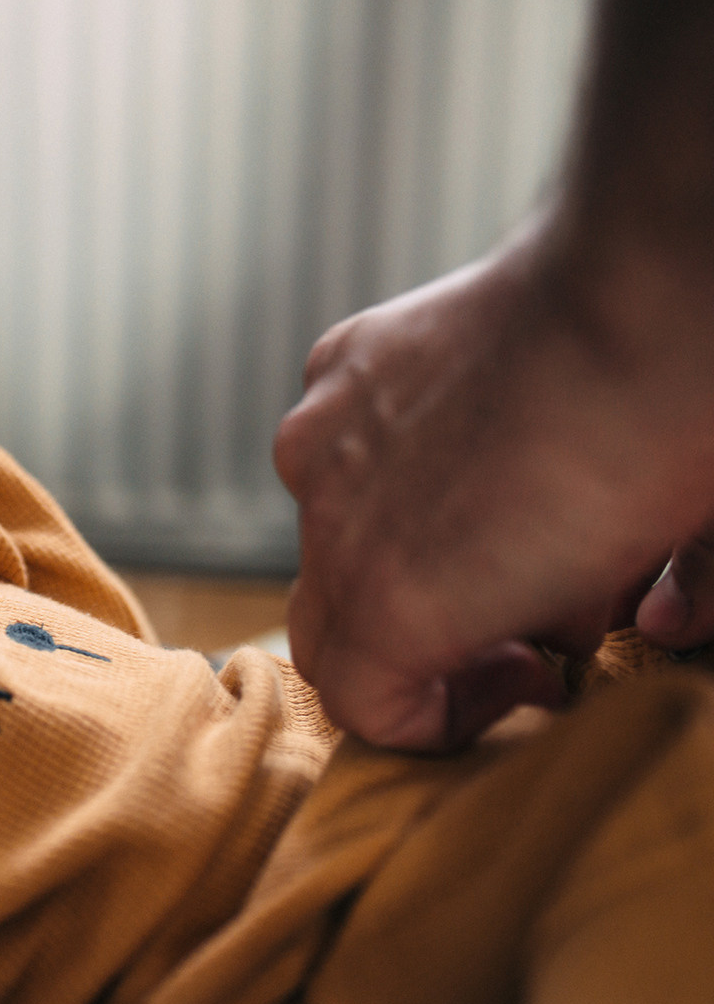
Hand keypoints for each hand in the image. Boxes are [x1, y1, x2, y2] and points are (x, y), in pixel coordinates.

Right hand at [275, 217, 713, 749]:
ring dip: (396, 545)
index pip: (362, 707)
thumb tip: (653, 628)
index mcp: (396, 608)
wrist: (649, 285)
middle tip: (508, 623)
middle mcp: (330, 527)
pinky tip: (474, 431)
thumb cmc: (670, 433)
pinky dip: (387, 458)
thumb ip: (648, 620)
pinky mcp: (341, 367)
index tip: (527, 678)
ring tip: (496, 512)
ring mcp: (325, 439)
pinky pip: (337, 442)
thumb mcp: (681, 562)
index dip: (440, 719)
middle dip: (408, 644)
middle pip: (326, 627)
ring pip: (327, 530)